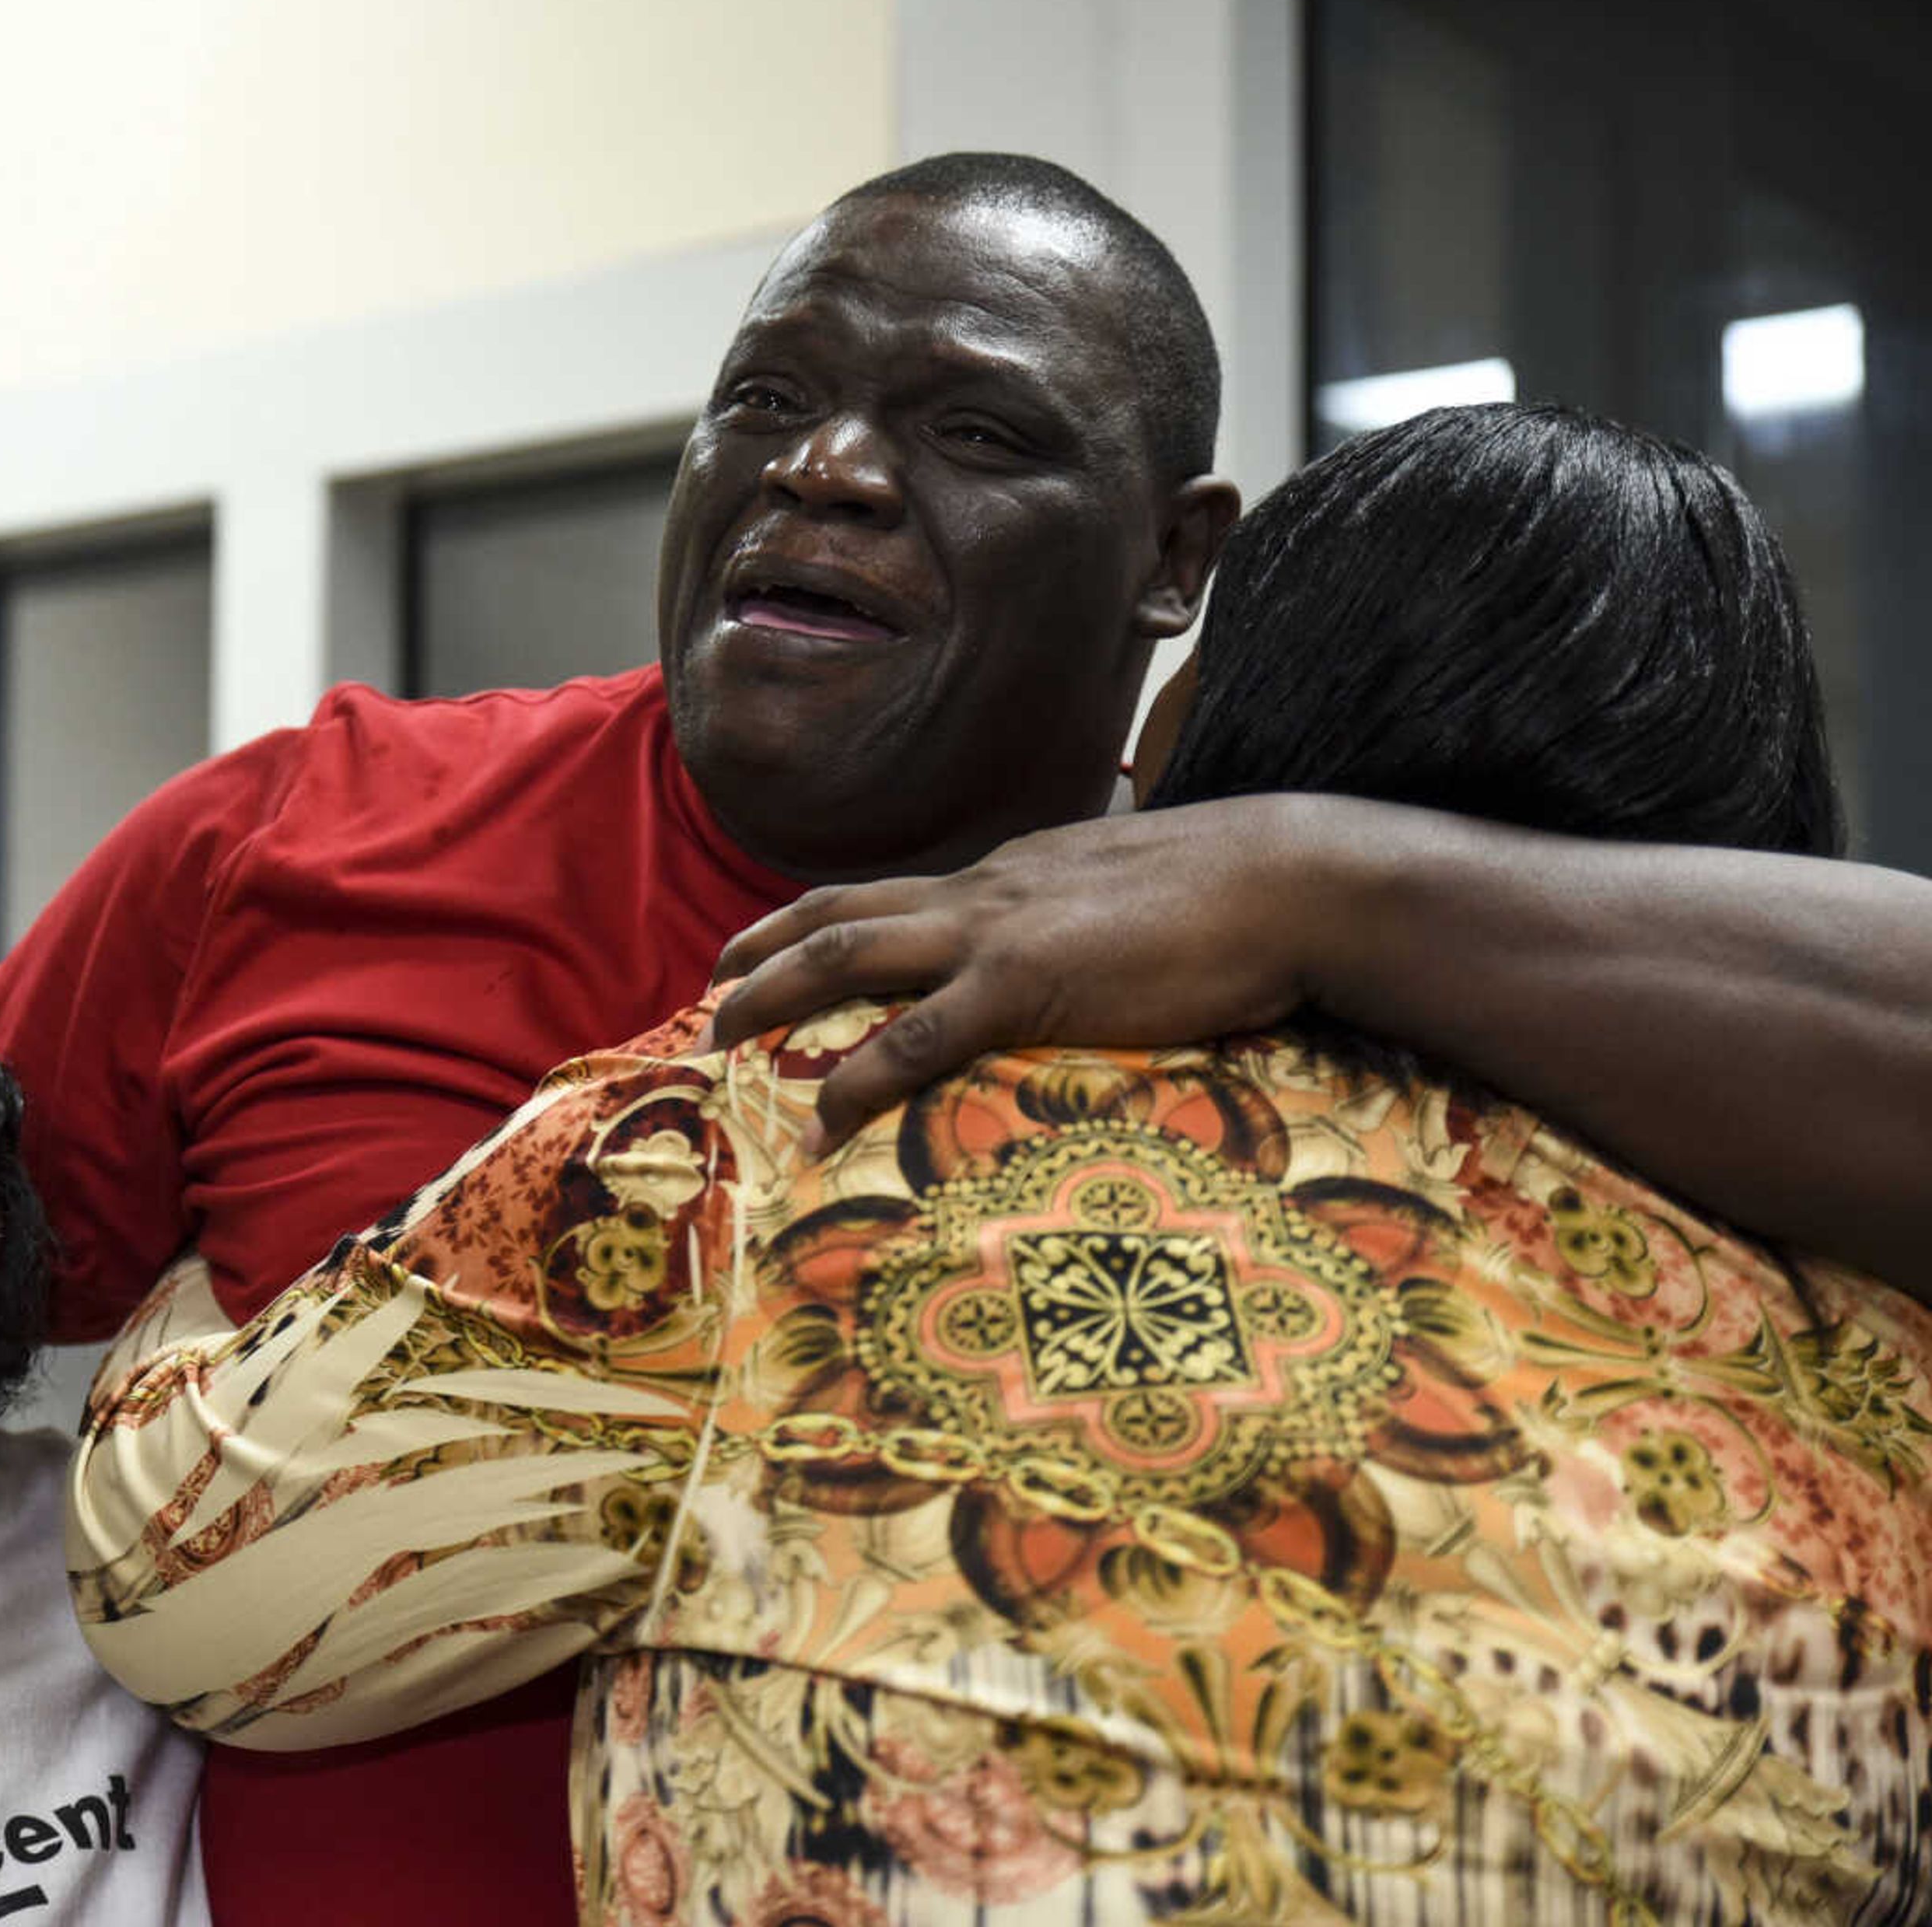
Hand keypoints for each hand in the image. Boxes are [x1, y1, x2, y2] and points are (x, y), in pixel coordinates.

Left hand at [710, 795, 1337, 1151]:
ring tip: (720, 1046)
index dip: (813, 923)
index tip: (767, 953)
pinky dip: (854, 1082)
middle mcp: (983, 892)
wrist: (1291, 880)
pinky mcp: (1025, 986)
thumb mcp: (1134, 897)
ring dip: (769, 998)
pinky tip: (820, 1124)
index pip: (886, 893)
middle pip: (836, 912)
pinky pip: (912, 1040)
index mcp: (1007, 875)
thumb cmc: (1237, 898)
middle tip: (709, 997)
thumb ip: (1087, 922)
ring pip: (844, 956)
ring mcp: (996, 936)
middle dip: (759, 953)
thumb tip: (1083, 956)